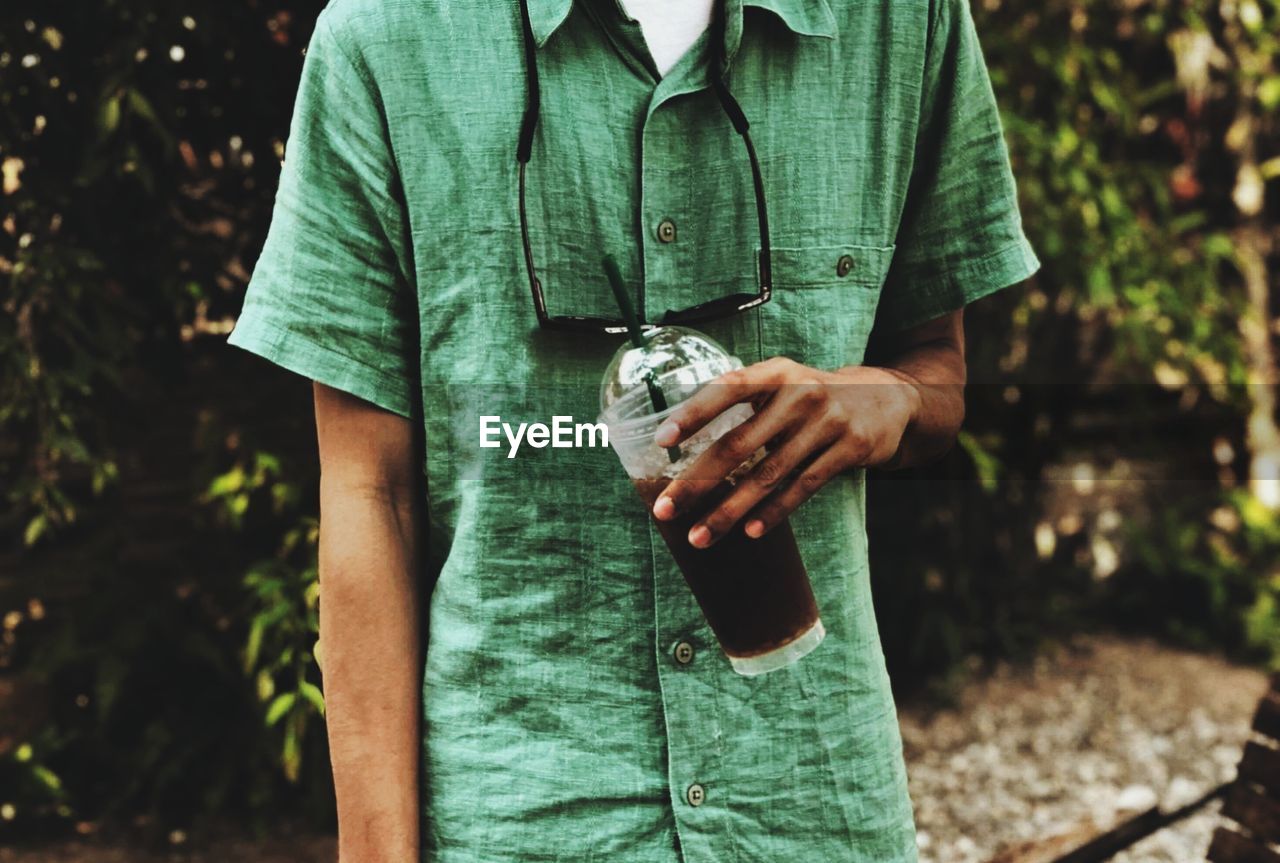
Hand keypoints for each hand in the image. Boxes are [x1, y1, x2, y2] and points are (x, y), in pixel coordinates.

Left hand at [651, 357, 921, 547]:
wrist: (887, 398)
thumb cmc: (813, 397)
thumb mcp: (784, 384)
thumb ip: (745, 404)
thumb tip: (684, 445)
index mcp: (776, 373)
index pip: (728, 388)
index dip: (694, 413)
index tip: (662, 441)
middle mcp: (800, 393)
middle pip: (739, 443)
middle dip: (697, 481)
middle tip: (665, 509)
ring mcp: (827, 422)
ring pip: (768, 475)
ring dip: (729, 510)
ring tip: (699, 536)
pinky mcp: (849, 450)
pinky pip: (803, 487)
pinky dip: (774, 512)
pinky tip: (750, 531)